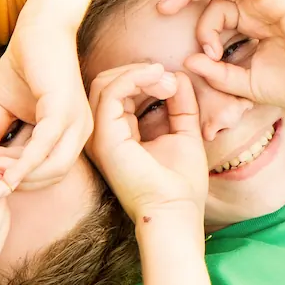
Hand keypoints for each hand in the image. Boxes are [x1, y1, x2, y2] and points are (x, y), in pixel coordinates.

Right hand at [0, 8, 92, 190]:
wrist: (36, 29)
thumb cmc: (24, 64)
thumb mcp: (1, 106)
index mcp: (69, 135)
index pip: (45, 171)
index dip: (15, 177)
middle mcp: (79, 133)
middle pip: (51, 177)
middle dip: (17, 181)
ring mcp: (75, 123)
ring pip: (51, 169)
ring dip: (16, 173)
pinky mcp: (64, 111)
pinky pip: (44, 148)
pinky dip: (22, 163)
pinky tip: (0, 169)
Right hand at [87, 64, 207, 245]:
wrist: (177, 211)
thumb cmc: (181, 184)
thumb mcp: (184, 133)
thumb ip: (180, 105)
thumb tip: (177, 76)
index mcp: (118, 135)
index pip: (119, 93)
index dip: (144, 79)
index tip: (174, 83)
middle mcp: (102, 135)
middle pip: (107, 84)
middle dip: (139, 72)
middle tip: (169, 79)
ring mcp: (100, 136)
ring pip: (104, 84)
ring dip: (138, 73)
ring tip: (165, 81)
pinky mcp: (104, 137)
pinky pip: (110, 93)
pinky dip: (133, 78)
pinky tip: (157, 81)